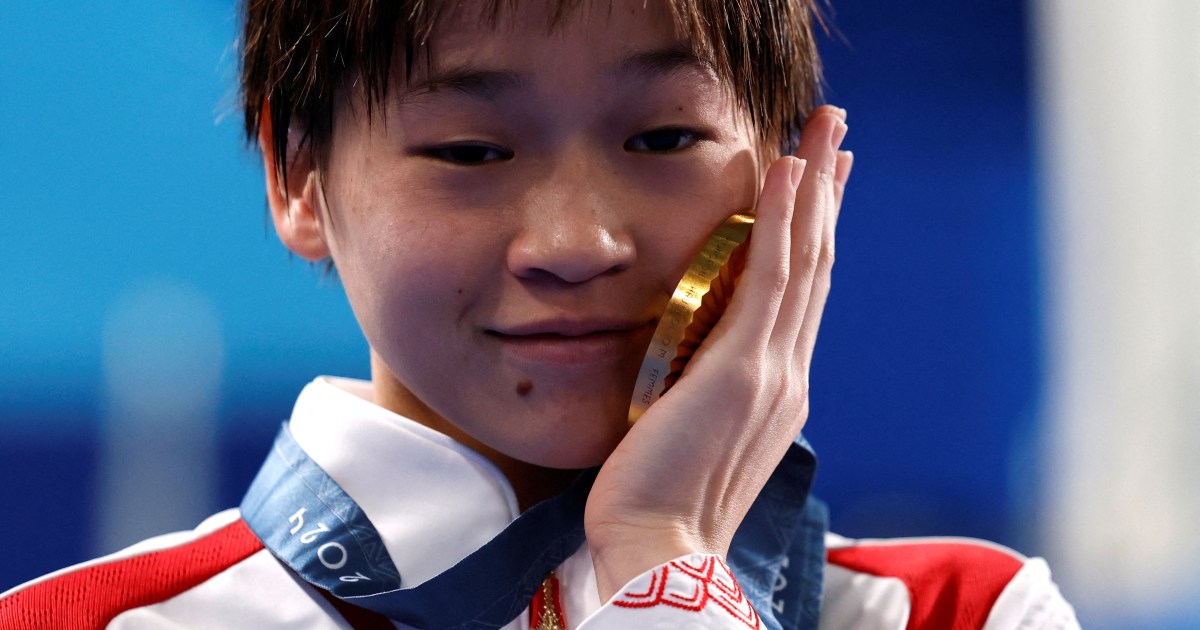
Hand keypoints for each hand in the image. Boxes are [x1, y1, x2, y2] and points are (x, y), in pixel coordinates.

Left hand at [585, 105, 852, 601]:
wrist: (659, 550)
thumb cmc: (661, 502)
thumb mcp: (692, 437)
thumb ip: (706, 394)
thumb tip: (692, 366)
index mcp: (777, 389)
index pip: (801, 294)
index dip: (814, 232)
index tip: (820, 185)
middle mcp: (788, 374)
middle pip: (816, 264)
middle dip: (827, 193)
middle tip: (836, 133)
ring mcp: (773, 369)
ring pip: (804, 259)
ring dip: (813, 187)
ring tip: (821, 128)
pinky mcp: (744, 368)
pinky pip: (771, 278)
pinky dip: (781, 222)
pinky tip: (785, 171)